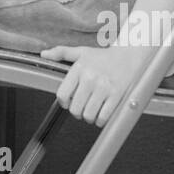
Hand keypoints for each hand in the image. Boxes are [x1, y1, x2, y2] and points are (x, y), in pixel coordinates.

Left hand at [39, 43, 153, 126]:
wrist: (129, 57)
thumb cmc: (104, 57)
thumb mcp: (81, 52)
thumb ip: (61, 52)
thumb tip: (44, 54)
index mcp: (79, 68)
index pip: (62, 94)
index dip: (63, 102)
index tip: (68, 102)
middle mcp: (90, 78)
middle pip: (75, 108)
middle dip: (77, 112)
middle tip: (81, 109)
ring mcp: (104, 88)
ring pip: (88, 115)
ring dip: (88, 118)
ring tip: (91, 112)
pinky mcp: (117, 96)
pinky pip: (103, 117)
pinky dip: (100, 121)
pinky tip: (101, 115)